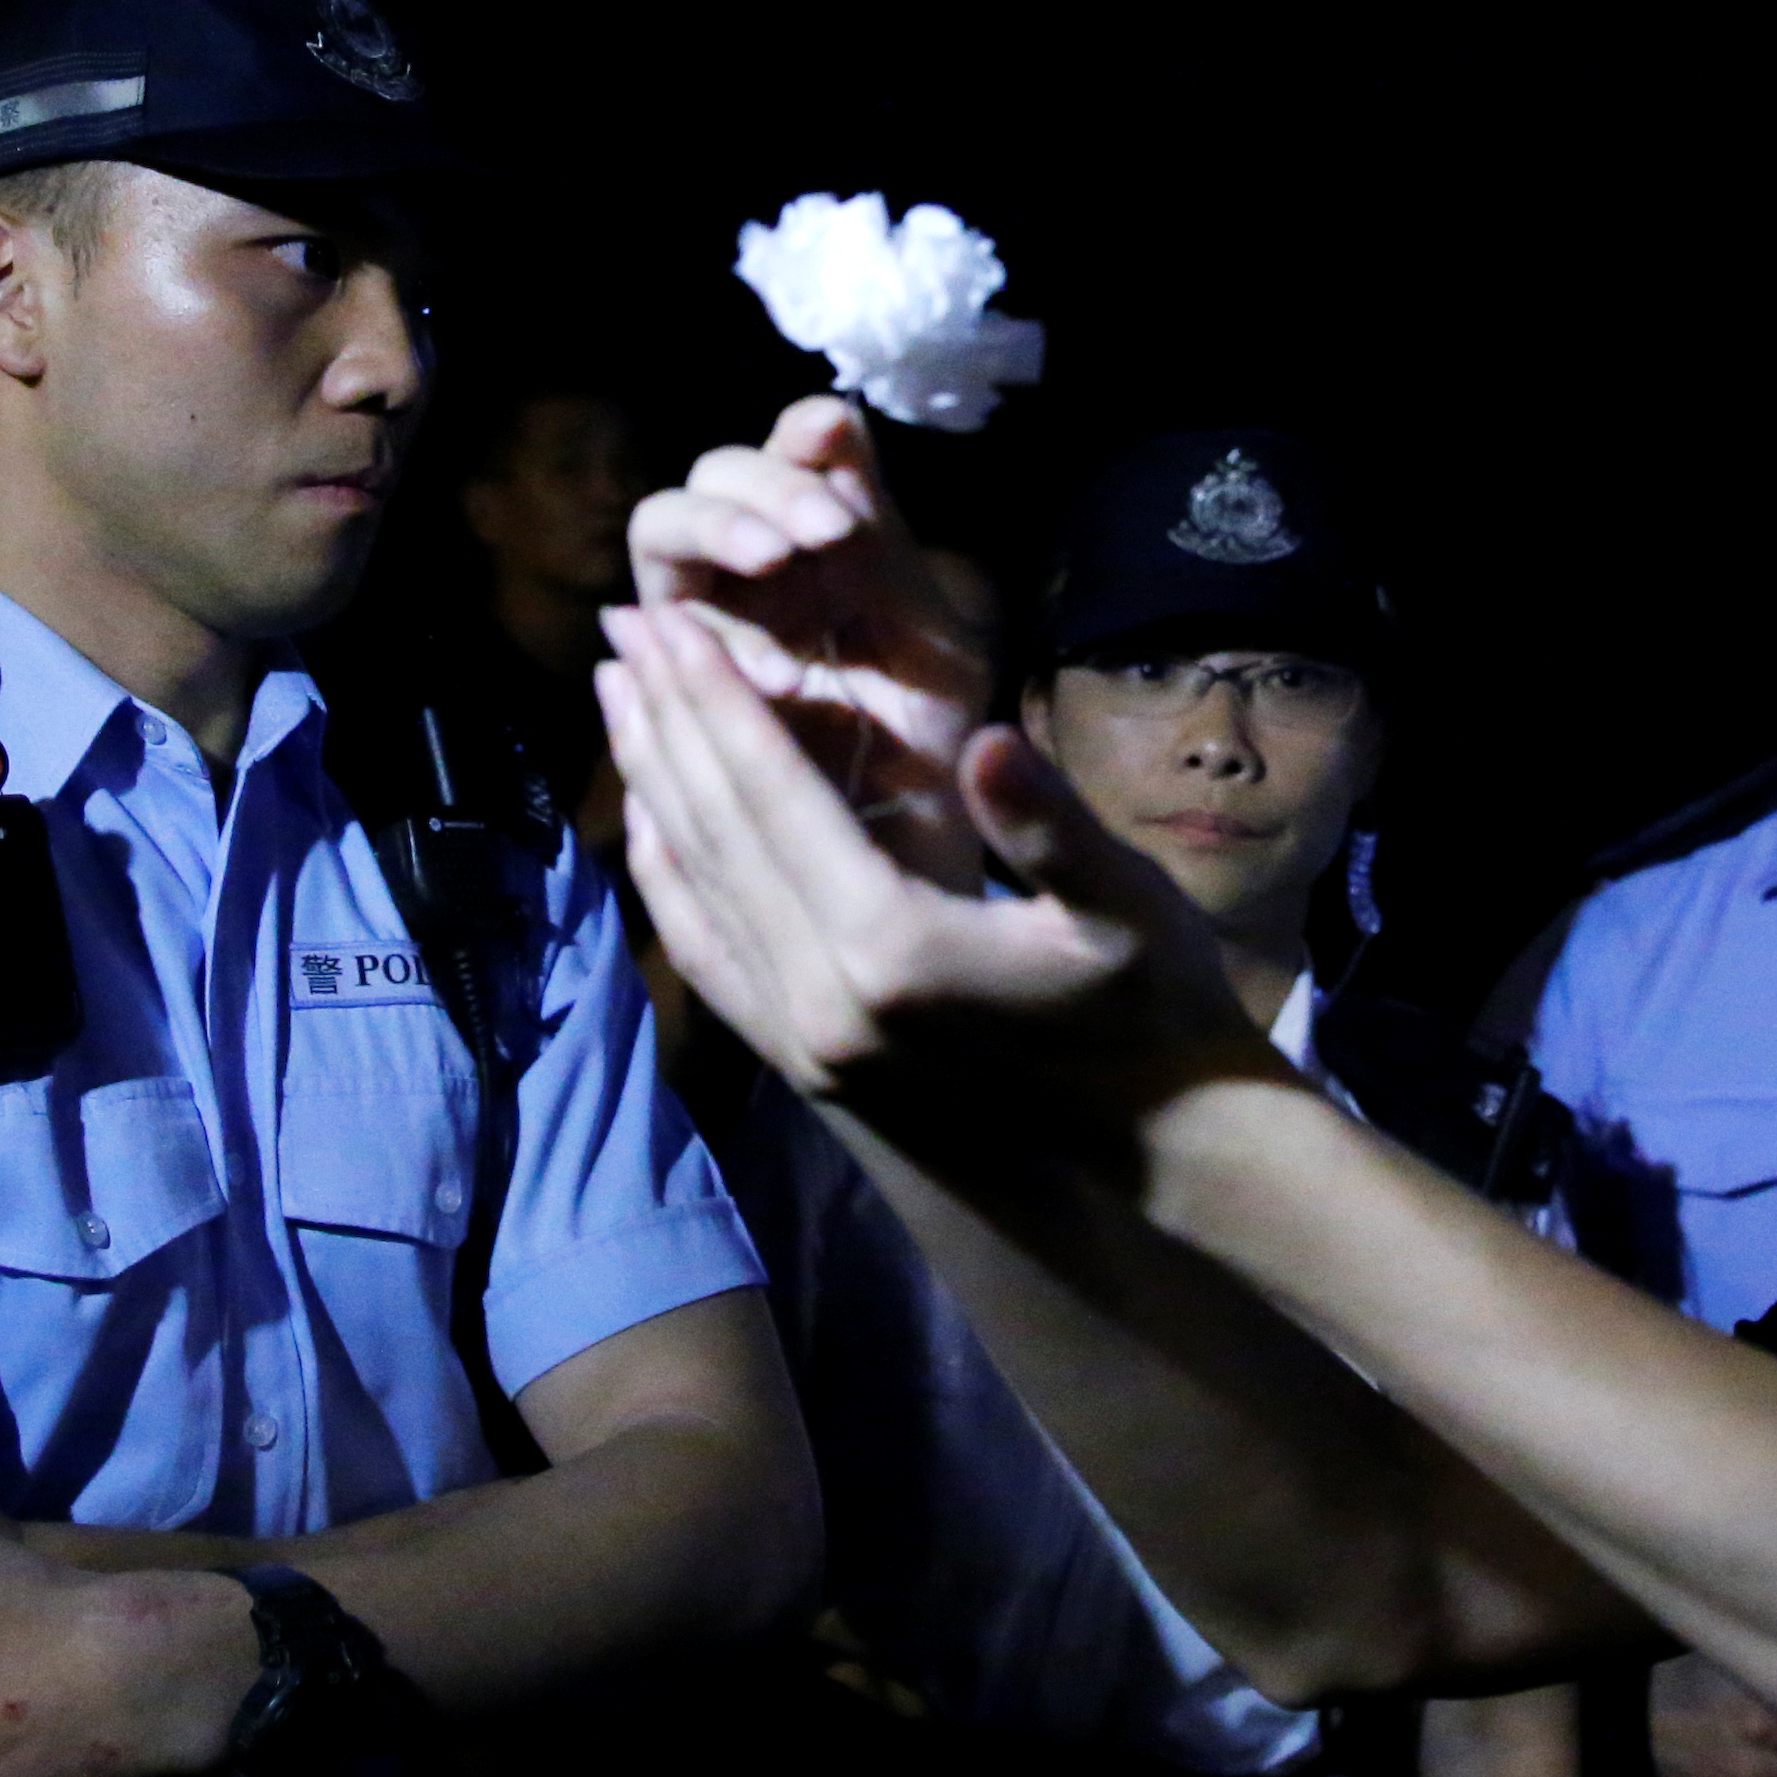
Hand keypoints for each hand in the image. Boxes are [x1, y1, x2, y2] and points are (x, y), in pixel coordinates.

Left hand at [594, 597, 1264, 1162]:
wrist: (1155, 1156)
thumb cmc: (1158, 1013)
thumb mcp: (1126, 907)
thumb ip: (1047, 824)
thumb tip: (987, 736)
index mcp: (892, 951)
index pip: (775, 798)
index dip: (716, 701)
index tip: (667, 620)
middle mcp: (823, 1003)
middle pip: (717, 836)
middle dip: (666, 724)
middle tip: (621, 630)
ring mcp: (805, 1045)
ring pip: (698, 894)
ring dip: (655, 787)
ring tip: (618, 699)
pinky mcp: (805, 1069)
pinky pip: (711, 963)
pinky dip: (670, 885)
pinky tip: (649, 830)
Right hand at [624, 398, 990, 890]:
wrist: (902, 856)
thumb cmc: (927, 747)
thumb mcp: (931, 644)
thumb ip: (888, 548)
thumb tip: (828, 429)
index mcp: (832, 536)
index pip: (800, 444)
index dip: (805, 430)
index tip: (829, 436)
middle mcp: (758, 560)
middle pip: (718, 471)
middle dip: (765, 485)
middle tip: (822, 530)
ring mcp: (704, 609)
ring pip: (663, 525)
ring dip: (717, 529)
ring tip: (776, 562)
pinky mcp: (669, 669)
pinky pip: (652, 624)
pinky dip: (703, 634)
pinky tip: (773, 675)